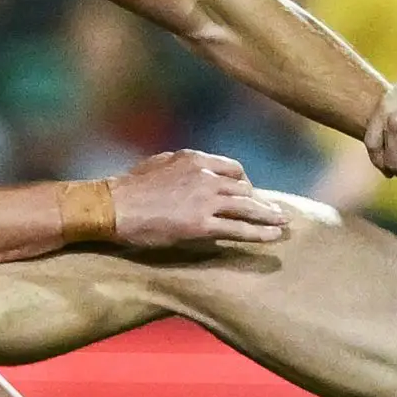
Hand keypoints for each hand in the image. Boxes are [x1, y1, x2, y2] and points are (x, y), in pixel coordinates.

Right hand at [109, 150, 288, 247]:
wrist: (113, 206)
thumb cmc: (129, 187)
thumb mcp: (159, 164)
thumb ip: (181, 166)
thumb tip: (193, 170)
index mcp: (195, 160)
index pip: (233, 168)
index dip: (245, 182)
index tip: (248, 192)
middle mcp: (206, 177)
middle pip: (244, 188)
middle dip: (260, 200)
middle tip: (273, 211)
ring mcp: (206, 201)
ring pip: (247, 207)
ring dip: (269, 215)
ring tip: (283, 223)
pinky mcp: (202, 225)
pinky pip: (238, 229)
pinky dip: (259, 233)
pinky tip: (272, 237)